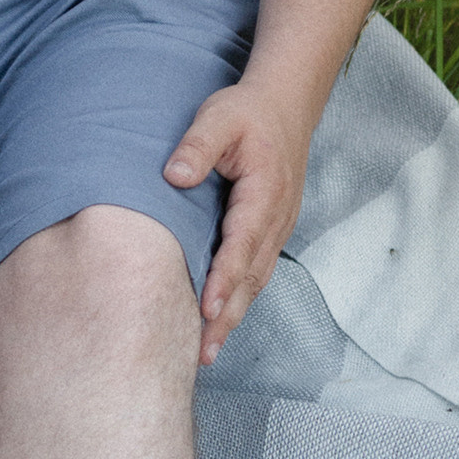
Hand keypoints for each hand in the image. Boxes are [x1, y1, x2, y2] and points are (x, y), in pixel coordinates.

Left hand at [165, 81, 310, 364]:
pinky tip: (221, 319)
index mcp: (264, 193)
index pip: (242, 244)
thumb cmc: (247, 113)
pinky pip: (256, 271)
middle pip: (251, 276)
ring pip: (255, 280)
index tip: (207, 309)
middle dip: (228, 316)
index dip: (224, 279)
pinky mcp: (270, 231)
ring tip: (208, 350)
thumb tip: (173, 177)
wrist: (285, 106)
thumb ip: (197, 146)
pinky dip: (240, 298)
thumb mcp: (218, 117)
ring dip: (234, 315)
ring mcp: (277, 228)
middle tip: (203, 353)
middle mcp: (276, 218)